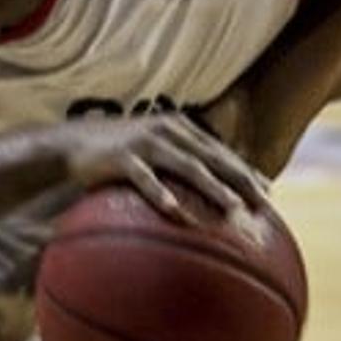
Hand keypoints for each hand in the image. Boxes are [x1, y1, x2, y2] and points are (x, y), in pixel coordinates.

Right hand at [56, 112, 268, 225]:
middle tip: (263, 204)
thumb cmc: (118, 156)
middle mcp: (169, 131)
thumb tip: (207, 198)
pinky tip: (174, 210)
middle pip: (214, 157)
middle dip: (242, 180)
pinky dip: (160, 193)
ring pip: (187, 166)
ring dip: (213, 187)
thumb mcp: (153, 154)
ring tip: (232, 208)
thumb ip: (180, 168)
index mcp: (181, 129)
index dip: (246, 171)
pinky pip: (145, 179)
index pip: (221, 152)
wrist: (71, 145)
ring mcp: (146, 143)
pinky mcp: (122, 158)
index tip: (268, 193)